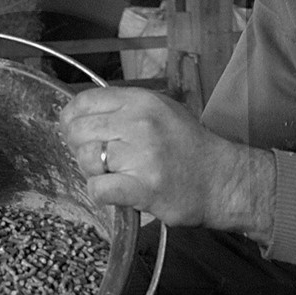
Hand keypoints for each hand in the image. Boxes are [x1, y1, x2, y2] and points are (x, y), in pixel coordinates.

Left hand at [58, 86, 275, 240]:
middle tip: (98, 160)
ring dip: (92, 171)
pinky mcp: (142, 188)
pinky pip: (98, 188)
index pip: (85, 102)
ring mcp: (141, 156)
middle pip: (79, 131)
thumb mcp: (161, 112)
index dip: (72, 120)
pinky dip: (101, 193)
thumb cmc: (189, 148)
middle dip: (80, 148)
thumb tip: (79, 115)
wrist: (222, 181)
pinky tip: (116, 191)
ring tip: (113, 175)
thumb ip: (124, 110)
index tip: (77, 132)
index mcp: (142, 101)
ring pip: (86, 159)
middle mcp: (140, 124)